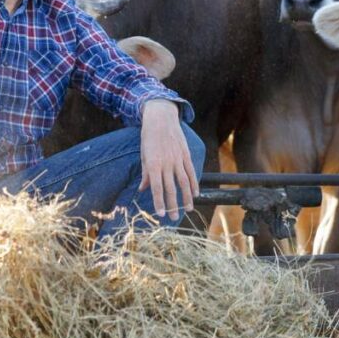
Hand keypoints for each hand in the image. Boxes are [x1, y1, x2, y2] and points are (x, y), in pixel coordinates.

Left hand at [139, 99, 197, 220]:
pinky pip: (191, 172)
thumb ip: (145, 173)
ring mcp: (178, 159)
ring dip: (186, 198)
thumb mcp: (143, 154)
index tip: (160, 214)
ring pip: (183, 182)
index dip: (159, 201)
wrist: (161, 118)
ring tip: (188, 209)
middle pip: (170, 188)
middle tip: (173, 218)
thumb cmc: (148, 137)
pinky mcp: (186, 155)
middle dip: (172, 204)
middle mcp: (167, 163)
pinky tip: (195, 194)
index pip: (156, 187)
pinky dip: (194, 184)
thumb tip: (143, 189)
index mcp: (153, 164)